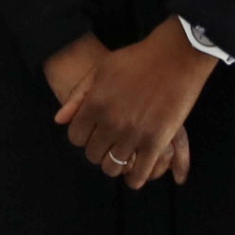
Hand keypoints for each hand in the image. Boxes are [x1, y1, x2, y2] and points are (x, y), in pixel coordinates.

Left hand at [53, 19, 217, 189]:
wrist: (175, 57)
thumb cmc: (136, 60)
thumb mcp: (100, 70)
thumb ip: (78, 96)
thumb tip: (59, 121)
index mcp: (94, 105)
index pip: (75, 137)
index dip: (82, 136)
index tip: (92, 132)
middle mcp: (111, 122)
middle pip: (93, 154)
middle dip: (98, 150)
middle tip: (108, 144)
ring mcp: (133, 134)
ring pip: (113, 166)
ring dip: (115, 164)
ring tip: (121, 155)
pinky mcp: (156, 142)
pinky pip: (138, 173)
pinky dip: (134, 177)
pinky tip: (135, 171)